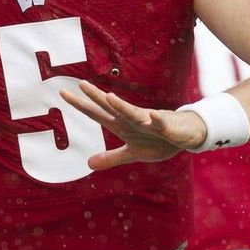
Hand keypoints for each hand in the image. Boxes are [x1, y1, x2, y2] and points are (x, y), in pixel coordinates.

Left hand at [60, 80, 208, 170]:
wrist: (185, 136)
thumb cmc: (158, 141)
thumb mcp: (132, 153)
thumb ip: (111, 158)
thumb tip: (88, 164)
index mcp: (122, 125)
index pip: (97, 114)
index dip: (81, 105)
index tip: (63, 94)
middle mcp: (132, 119)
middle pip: (111, 107)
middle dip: (96, 97)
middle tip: (80, 84)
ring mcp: (149, 121)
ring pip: (134, 113)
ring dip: (122, 106)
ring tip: (108, 97)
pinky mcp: (166, 126)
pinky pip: (161, 123)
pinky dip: (157, 120)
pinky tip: (152, 116)